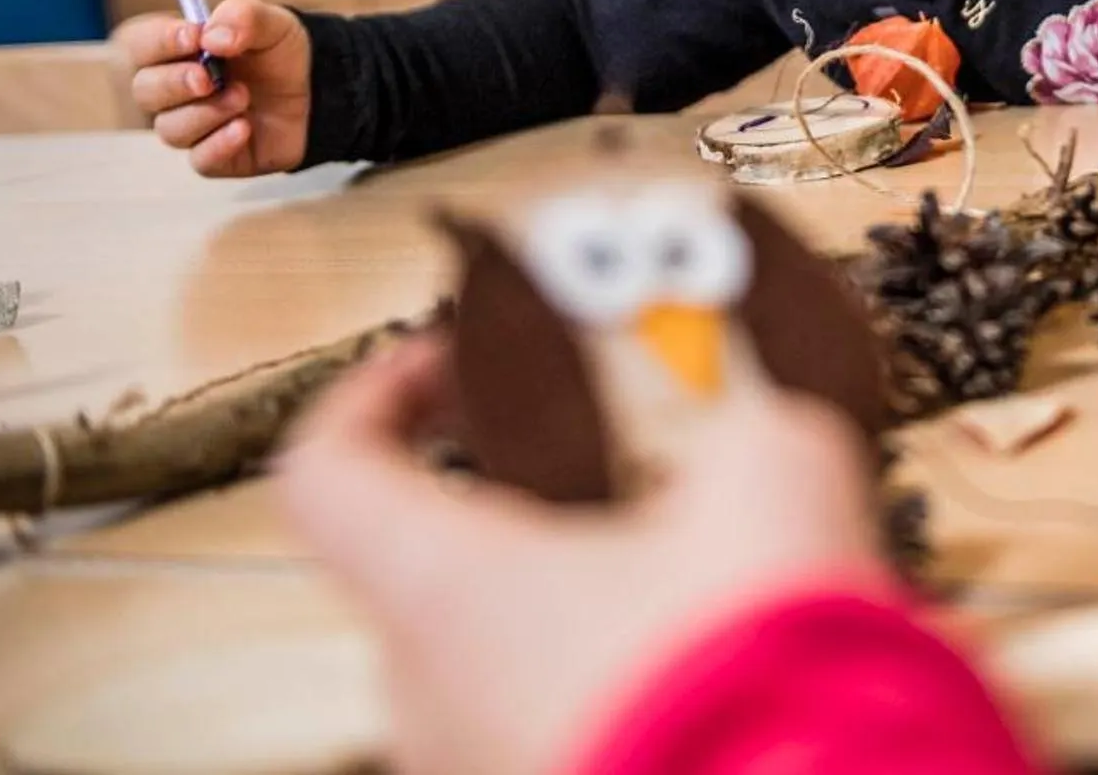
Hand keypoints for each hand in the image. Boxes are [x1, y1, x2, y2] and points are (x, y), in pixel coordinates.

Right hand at [114, 0, 311, 176]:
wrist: (317, 90)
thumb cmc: (279, 55)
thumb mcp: (273, 23)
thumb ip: (243, 18)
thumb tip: (211, 37)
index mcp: (178, 51)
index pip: (142, 45)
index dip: (158, 41)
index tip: (193, 36)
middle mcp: (175, 90)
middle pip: (145, 90)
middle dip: (174, 82)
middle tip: (207, 77)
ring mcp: (193, 126)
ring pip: (171, 128)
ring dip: (207, 112)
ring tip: (243, 96)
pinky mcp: (214, 156)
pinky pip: (201, 159)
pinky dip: (220, 144)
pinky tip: (244, 127)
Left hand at [276, 336, 888, 774]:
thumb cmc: (750, 668)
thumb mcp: (771, 475)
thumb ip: (742, 408)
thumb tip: (755, 401)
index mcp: (443, 591)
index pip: (326, 469)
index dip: (378, 391)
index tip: (443, 363)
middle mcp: (428, 698)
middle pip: (427, 566)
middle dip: (524, 502)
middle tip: (616, 464)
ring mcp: (479, 769)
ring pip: (496, 657)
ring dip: (577, 601)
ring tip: (695, 574)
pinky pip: (552, 724)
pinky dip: (613, 680)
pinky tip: (710, 660)